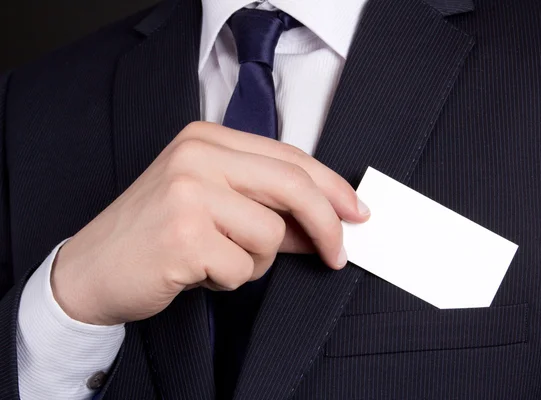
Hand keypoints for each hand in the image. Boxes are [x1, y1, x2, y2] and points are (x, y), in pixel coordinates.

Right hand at [51, 122, 369, 325]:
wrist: (91, 268)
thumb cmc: (155, 234)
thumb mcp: (214, 207)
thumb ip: (268, 208)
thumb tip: (326, 224)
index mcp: (207, 139)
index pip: (289, 157)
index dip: (331, 187)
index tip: (355, 212)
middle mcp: (197, 156)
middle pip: (293, 185)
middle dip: (326, 225)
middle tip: (338, 254)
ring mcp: (188, 192)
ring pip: (270, 235)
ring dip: (254, 260)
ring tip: (215, 258)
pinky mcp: (185, 234)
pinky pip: (243, 268)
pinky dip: (228, 279)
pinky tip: (196, 271)